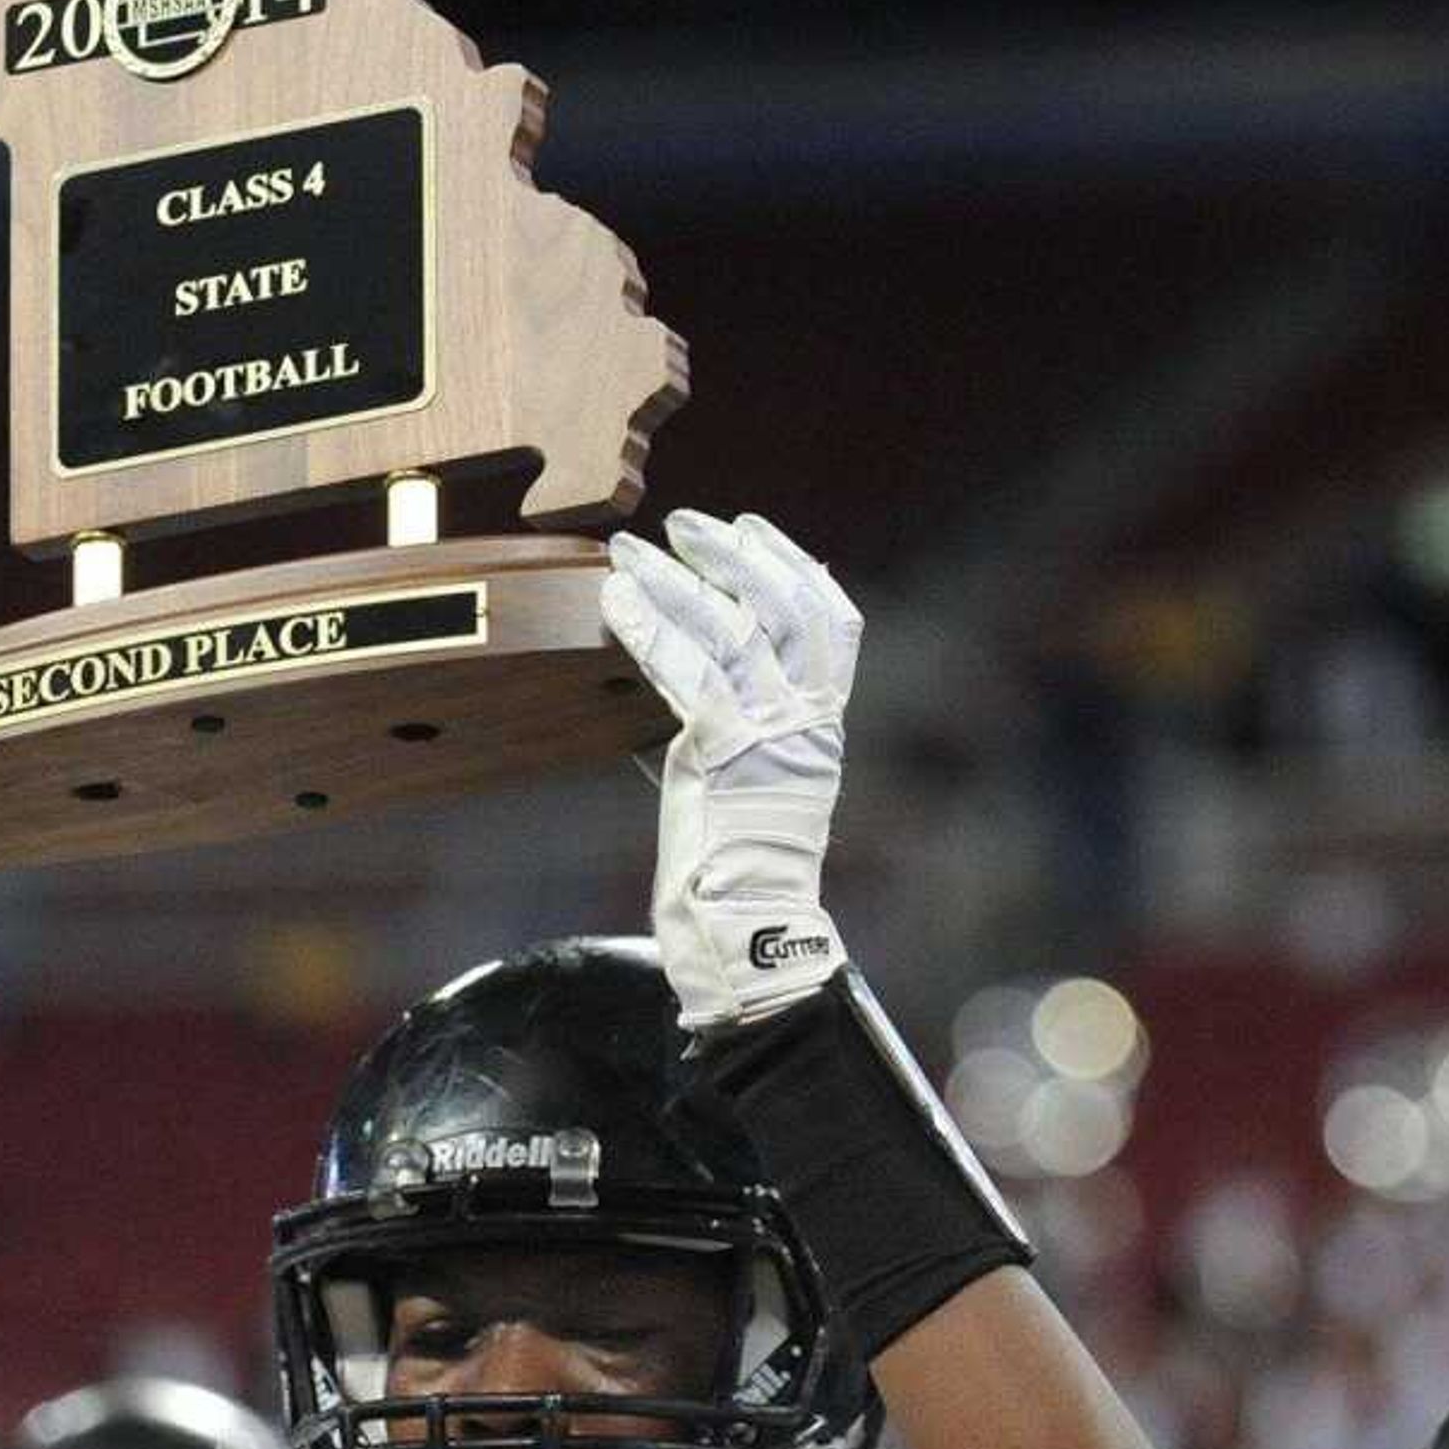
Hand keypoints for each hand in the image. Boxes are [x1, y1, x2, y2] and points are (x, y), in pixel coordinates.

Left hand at [599, 510, 856, 1031]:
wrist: (744, 926)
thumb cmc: (733, 863)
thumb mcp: (747, 779)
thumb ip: (735, 724)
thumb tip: (691, 673)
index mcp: (822, 726)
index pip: (833, 623)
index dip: (796, 566)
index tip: (754, 528)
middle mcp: (807, 722)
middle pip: (786, 608)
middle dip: (733, 555)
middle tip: (684, 522)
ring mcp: (770, 734)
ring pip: (731, 629)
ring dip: (675, 580)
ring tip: (629, 549)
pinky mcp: (724, 752)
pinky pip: (687, 671)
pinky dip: (648, 628)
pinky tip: (615, 602)